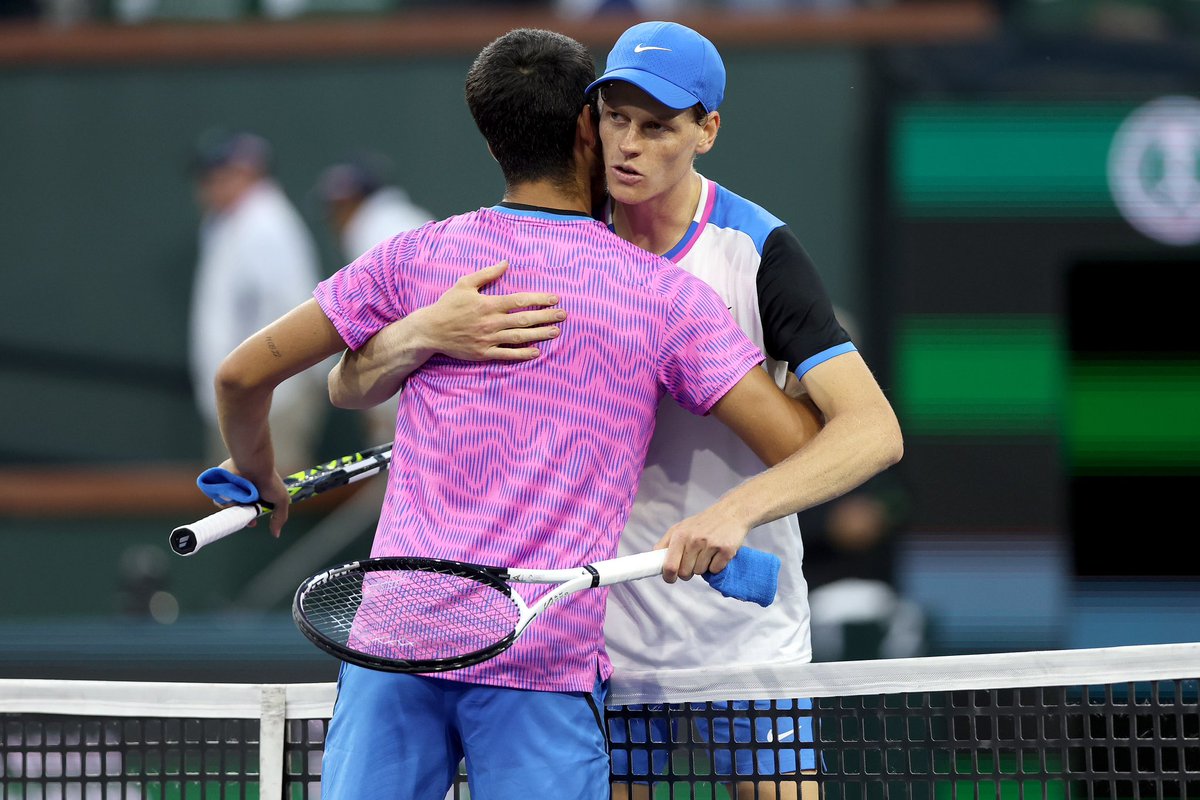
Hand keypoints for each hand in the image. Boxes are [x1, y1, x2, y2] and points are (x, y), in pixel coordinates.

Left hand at [215, 458, 290, 537]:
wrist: (253, 465)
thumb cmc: (269, 481)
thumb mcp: (282, 500)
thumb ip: (280, 518)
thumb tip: (276, 534)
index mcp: (257, 497)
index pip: (251, 513)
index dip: (250, 520)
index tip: (252, 522)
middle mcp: (244, 494)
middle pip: (237, 512)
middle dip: (240, 516)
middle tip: (243, 513)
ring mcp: (232, 490)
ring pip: (227, 507)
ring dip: (233, 506)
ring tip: (239, 497)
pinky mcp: (220, 485)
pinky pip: (217, 499)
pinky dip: (223, 499)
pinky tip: (231, 493)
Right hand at [421, 260, 565, 361]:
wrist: (431, 330)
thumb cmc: (448, 305)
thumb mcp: (465, 284)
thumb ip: (487, 274)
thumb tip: (506, 263)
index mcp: (489, 304)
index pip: (520, 300)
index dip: (540, 299)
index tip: (555, 298)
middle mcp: (492, 322)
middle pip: (525, 319)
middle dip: (546, 316)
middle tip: (563, 315)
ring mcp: (489, 339)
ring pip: (520, 336)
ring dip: (540, 334)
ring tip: (556, 331)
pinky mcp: (484, 353)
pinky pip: (507, 354)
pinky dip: (523, 353)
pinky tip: (536, 351)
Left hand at [655, 503, 749, 582]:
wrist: (731, 512)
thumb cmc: (703, 523)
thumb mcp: (681, 527)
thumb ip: (666, 543)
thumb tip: (655, 558)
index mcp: (680, 535)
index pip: (669, 565)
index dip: (669, 576)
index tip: (671, 578)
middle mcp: (694, 540)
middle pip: (685, 573)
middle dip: (688, 572)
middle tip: (694, 561)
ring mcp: (710, 545)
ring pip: (700, 572)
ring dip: (703, 567)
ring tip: (707, 552)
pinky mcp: (726, 550)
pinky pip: (715, 570)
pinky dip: (716, 566)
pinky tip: (717, 553)